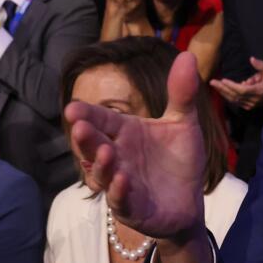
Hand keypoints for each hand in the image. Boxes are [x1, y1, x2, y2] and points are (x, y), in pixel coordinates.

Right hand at [66, 52, 205, 241]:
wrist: (189, 201)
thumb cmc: (179, 159)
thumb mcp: (183, 123)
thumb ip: (181, 93)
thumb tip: (187, 55)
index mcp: (125, 132)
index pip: (102, 119)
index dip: (87, 113)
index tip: (72, 106)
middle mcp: (118, 156)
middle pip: (96, 145)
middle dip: (86, 137)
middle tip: (78, 124)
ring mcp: (121, 183)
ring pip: (104, 174)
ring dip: (102, 164)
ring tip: (105, 151)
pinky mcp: (132, 208)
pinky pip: (122, 200)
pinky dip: (120, 191)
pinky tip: (123, 180)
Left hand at [209, 58, 262, 109]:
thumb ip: (261, 65)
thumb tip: (251, 59)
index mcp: (258, 91)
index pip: (241, 90)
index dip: (232, 86)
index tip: (223, 80)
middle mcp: (253, 100)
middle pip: (234, 95)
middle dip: (222, 88)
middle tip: (212, 82)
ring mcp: (250, 104)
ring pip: (233, 99)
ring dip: (223, 92)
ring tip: (214, 85)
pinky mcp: (248, 106)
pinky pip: (235, 102)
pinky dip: (228, 96)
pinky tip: (221, 90)